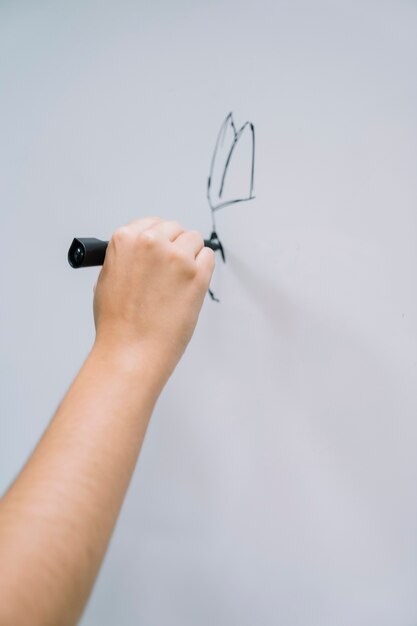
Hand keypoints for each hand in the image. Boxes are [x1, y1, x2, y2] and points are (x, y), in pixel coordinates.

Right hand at [92, 217, 214, 378]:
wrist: (131, 351)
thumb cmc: (117, 323)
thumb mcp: (107, 279)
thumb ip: (125, 257)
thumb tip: (142, 251)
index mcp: (124, 239)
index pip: (150, 223)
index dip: (156, 239)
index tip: (160, 250)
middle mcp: (151, 241)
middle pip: (174, 228)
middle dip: (174, 245)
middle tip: (170, 270)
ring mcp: (176, 257)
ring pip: (194, 239)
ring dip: (190, 255)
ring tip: (179, 281)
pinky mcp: (197, 274)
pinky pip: (208, 256)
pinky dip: (203, 268)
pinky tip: (190, 285)